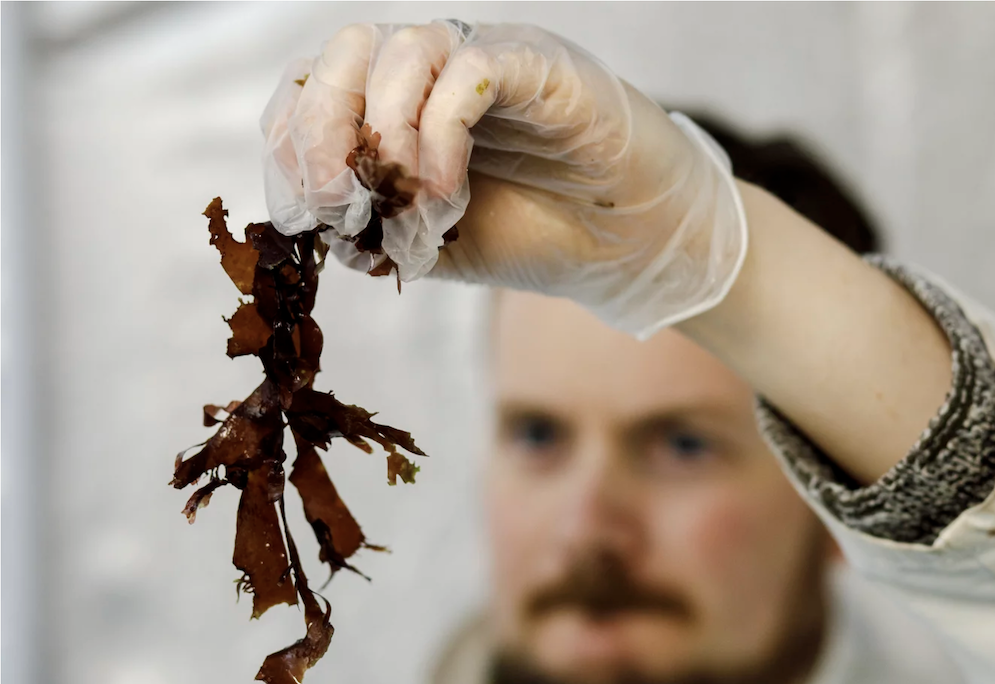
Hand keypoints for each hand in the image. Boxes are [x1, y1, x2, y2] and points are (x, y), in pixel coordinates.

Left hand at [261, 20, 745, 337]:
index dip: (296, 139)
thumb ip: (376, 230)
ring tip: (415, 204)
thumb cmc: (536, 233)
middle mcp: (435, 70)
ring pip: (397, 53)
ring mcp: (483, 61)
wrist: (626, 244)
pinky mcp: (535, 65)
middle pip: (343, 54)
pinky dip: (440, 135)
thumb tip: (319, 221)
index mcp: (402, 104)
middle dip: (323, 128)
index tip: (310, 206)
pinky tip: (450, 191)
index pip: (316, 88)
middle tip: (339, 198)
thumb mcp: (435, 246)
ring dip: (387, 137)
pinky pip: (467, 73)